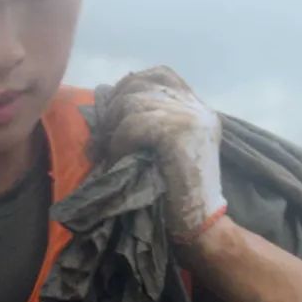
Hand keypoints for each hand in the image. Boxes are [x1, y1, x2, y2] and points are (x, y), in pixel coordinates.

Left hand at [103, 66, 226, 242]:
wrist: (199, 227)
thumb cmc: (174, 196)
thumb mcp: (163, 149)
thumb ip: (147, 123)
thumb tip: (103, 99)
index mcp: (198, 109)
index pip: (160, 74)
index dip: (130, 85)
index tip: (112, 111)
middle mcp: (198, 108)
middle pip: (141, 83)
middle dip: (114, 107)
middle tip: (102, 137)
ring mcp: (192, 119)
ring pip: (133, 103)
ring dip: (113, 128)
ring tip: (109, 152)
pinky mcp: (179, 134)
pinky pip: (134, 124)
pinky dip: (119, 141)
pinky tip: (117, 159)